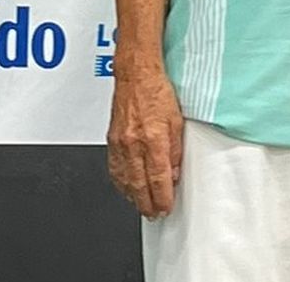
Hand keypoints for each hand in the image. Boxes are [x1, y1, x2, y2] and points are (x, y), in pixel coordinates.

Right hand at [107, 66, 184, 217]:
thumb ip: (175, 150)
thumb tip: (174, 173)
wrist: (135, 75)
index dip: (162, 198)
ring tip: (142, 206)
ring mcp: (120, 143)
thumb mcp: (177, 121)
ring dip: (133, 196)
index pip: (158, 178)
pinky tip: (126, 188)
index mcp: (153, 138)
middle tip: (154, 214)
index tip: (166, 208)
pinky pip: (114, 168)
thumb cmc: (158, 92)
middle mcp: (134, 143)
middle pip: (139, 184)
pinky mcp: (112, 140)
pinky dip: (121, 182)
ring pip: (124, 179)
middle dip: (147, 203)